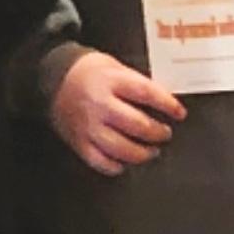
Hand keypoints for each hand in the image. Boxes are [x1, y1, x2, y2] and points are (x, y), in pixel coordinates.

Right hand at [50, 51, 186, 175]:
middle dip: (158, 133)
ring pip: (121, 149)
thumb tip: (166, 104)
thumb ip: (138, 84)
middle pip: (137, 125)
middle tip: (165, 133)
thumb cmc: (90, 73)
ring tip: (151, 151)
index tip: (179, 113)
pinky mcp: (78, 141)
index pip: (146, 93)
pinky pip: (100, 162)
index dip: (167, 105)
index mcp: (110, 81)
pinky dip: (116, 166)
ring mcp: (87, 125)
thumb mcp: (116, 67)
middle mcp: (99, 104)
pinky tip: (124, 162)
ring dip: (142, 153)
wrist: (54, 79)